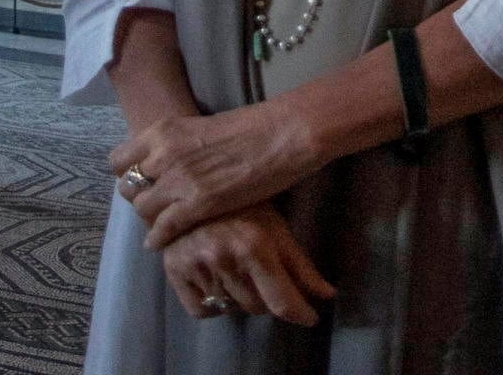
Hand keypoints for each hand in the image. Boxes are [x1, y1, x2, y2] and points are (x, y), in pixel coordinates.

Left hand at [110, 103, 320, 250]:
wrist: (281, 134)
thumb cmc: (251, 128)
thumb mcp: (200, 129)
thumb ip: (179, 147)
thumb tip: (169, 166)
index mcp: (163, 131)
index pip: (119, 160)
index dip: (128, 175)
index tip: (142, 182)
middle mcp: (163, 154)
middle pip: (129, 188)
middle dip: (139, 199)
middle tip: (155, 206)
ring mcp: (179, 180)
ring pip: (143, 210)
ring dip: (150, 219)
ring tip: (162, 224)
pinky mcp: (197, 204)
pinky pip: (162, 228)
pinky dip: (158, 239)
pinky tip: (161, 244)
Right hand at [158, 206, 332, 326]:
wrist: (193, 185)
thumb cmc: (242, 205)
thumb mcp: (275, 227)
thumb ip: (300, 265)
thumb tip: (328, 295)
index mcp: (254, 246)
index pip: (281, 301)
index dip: (300, 314)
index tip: (310, 318)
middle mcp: (225, 259)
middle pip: (257, 307)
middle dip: (266, 296)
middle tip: (262, 275)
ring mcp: (197, 266)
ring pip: (230, 309)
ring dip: (240, 298)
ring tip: (238, 270)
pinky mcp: (174, 271)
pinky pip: (201, 311)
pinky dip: (212, 305)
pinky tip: (216, 282)